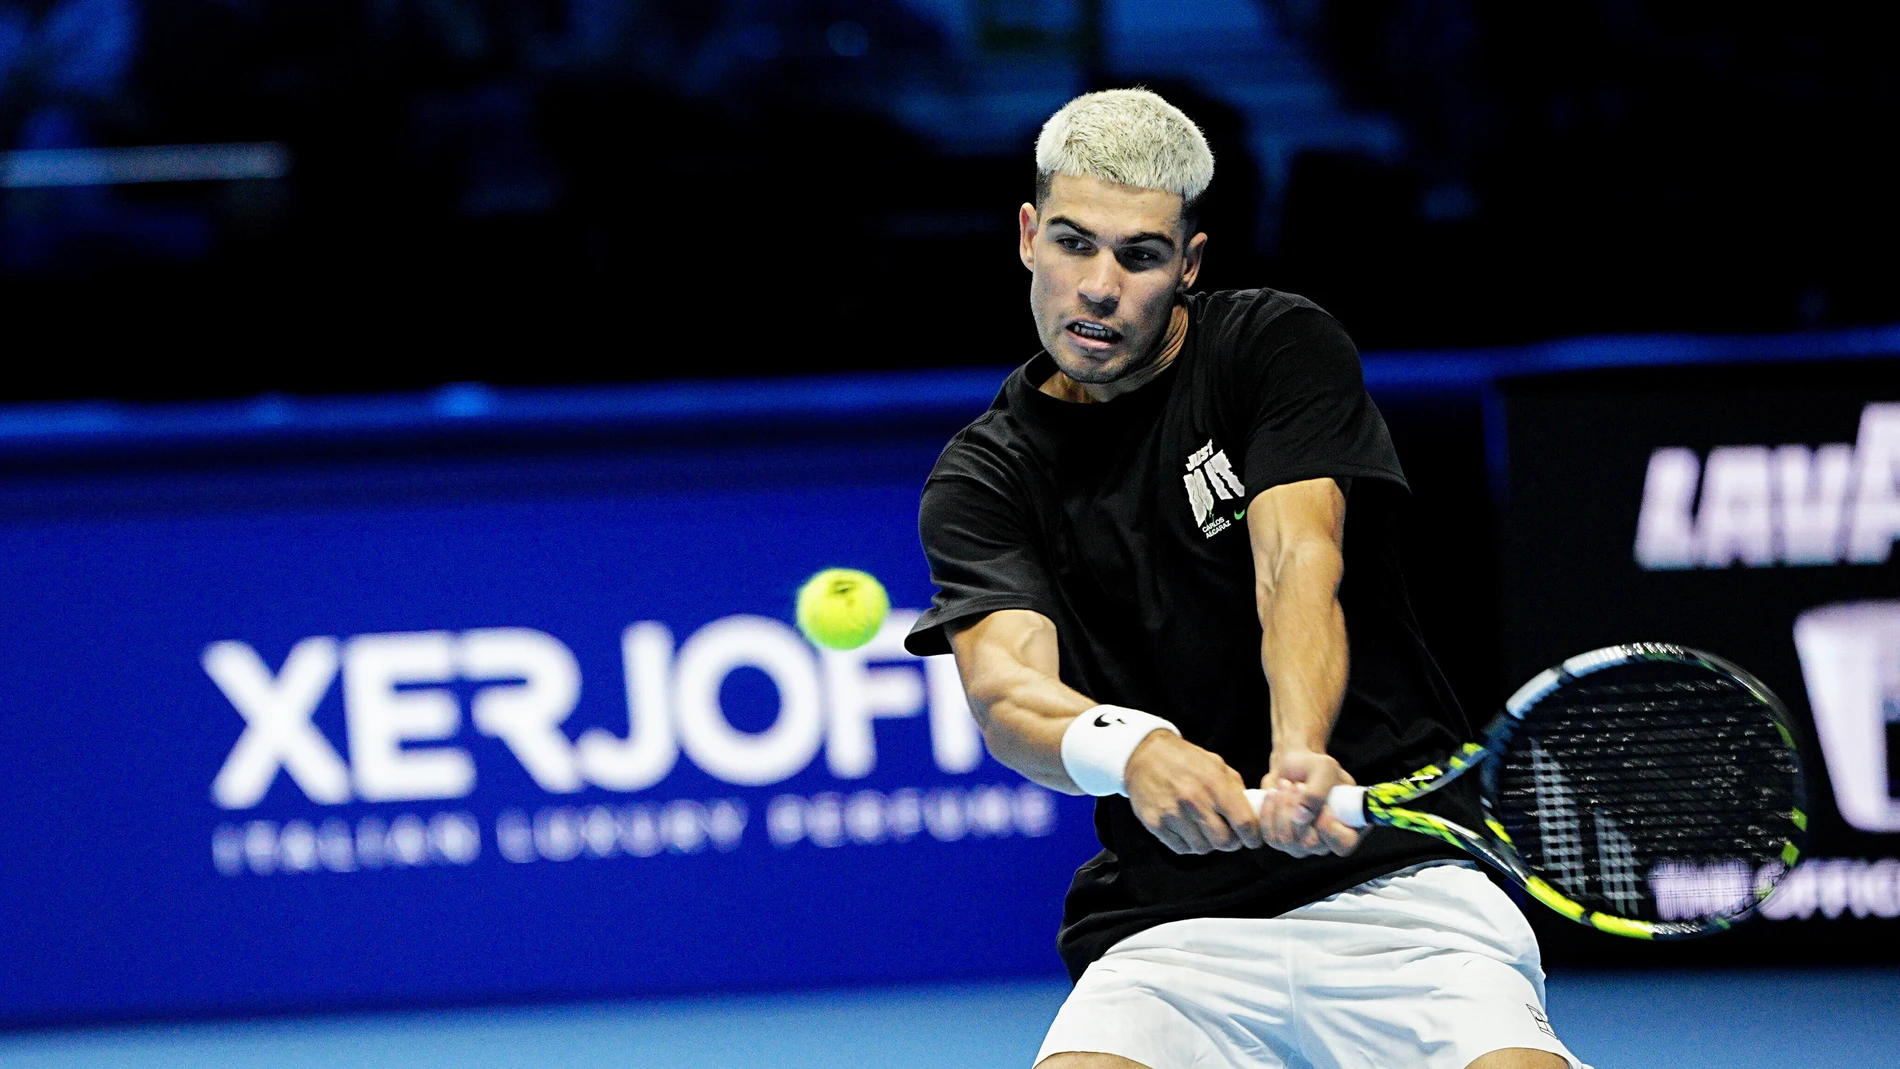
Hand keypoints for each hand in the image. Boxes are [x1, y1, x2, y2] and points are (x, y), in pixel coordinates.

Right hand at [1123, 732, 1263, 854]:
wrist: (1143, 755)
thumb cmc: (1185, 759)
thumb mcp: (1216, 764)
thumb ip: (1235, 788)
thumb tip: (1253, 813)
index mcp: (1214, 783)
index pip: (1244, 823)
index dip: (1253, 837)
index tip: (1252, 839)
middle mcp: (1194, 800)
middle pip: (1224, 842)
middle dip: (1230, 842)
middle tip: (1227, 835)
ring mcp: (1173, 814)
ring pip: (1203, 848)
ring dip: (1208, 843)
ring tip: (1204, 830)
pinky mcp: (1156, 824)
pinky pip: (1182, 848)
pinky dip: (1189, 843)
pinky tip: (1187, 830)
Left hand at [1258, 750, 1359, 857]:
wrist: (1291, 764)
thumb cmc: (1315, 766)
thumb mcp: (1324, 769)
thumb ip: (1317, 793)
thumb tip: (1301, 818)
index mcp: (1349, 826)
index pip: (1343, 844)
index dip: (1330, 829)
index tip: (1322, 805)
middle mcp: (1326, 841)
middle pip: (1310, 844)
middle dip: (1298, 810)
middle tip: (1298, 785)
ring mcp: (1303, 844)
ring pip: (1288, 840)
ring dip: (1282, 808)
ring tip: (1285, 784)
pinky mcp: (1281, 840)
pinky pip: (1271, 837)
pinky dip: (1268, 812)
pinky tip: (1273, 793)